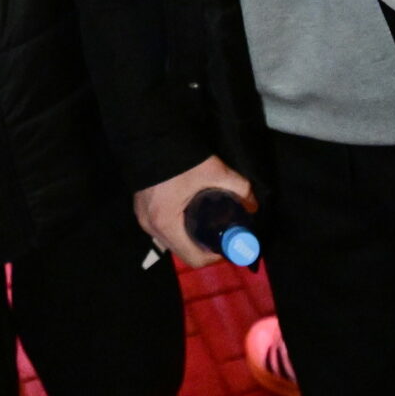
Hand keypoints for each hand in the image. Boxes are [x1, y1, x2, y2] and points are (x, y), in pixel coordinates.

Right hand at [134, 154, 255, 268]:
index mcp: (166, 224)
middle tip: (220, 233)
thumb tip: (252, 205)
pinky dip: (178, 228)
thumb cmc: (180, 159)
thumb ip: (238, 187)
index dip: (214, 257)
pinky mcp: (141, 210)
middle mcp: (151, 228)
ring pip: (172, 241)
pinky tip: (190, 215)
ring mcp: (143, 220)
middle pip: (182, 251)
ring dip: (190, 238)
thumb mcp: (214, 171)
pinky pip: (163, 229)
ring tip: (207, 225)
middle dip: (204, 246)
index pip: (193, 258)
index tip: (227, 245)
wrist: (149, 137)